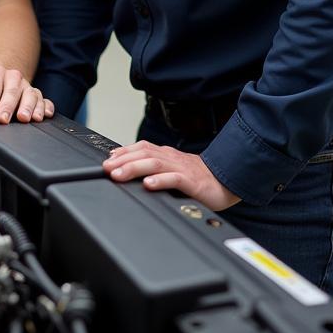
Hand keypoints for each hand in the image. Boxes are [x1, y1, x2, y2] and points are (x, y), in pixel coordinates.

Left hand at [0, 62, 54, 124]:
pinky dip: (46, 107)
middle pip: (12, 91)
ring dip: (29, 107)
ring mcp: (26, 86)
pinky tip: (45, 114)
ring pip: (31, 94)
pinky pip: (45, 100)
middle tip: (3, 119)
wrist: (3, 72)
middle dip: (8, 106)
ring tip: (25, 118)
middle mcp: (13, 78)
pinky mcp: (36, 94)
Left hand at [102, 141, 240, 210]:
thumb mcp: (172, 169)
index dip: (122, 152)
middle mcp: (171, 158)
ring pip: (154, 163)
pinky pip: (174, 179)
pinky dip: (160, 181)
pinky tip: (148, 185)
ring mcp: (181, 168)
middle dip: (122, 161)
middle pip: (143, 153)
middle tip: (106, 169)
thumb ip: (154, 168)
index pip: (140, 147)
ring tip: (119, 175)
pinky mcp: (192, 181)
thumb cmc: (197, 177)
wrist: (226, 180)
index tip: (107, 160)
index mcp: (165, 154)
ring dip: (133, 168)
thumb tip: (128, 170)